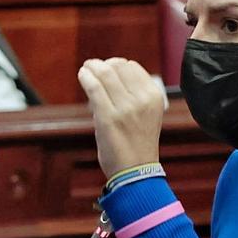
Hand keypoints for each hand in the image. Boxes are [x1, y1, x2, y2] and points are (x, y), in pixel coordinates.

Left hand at [77, 57, 164, 178]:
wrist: (136, 172)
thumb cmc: (138, 144)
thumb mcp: (147, 114)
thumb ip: (134, 94)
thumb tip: (111, 72)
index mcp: (155, 97)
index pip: (133, 67)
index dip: (117, 65)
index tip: (108, 70)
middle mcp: (143, 100)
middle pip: (118, 67)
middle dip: (103, 64)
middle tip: (93, 66)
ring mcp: (125, 108)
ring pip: (105, 74)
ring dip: (92, 68)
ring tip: (86, 69)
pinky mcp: (108, 117)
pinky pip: (94, 88)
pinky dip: (86, 78)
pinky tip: (83, 75)